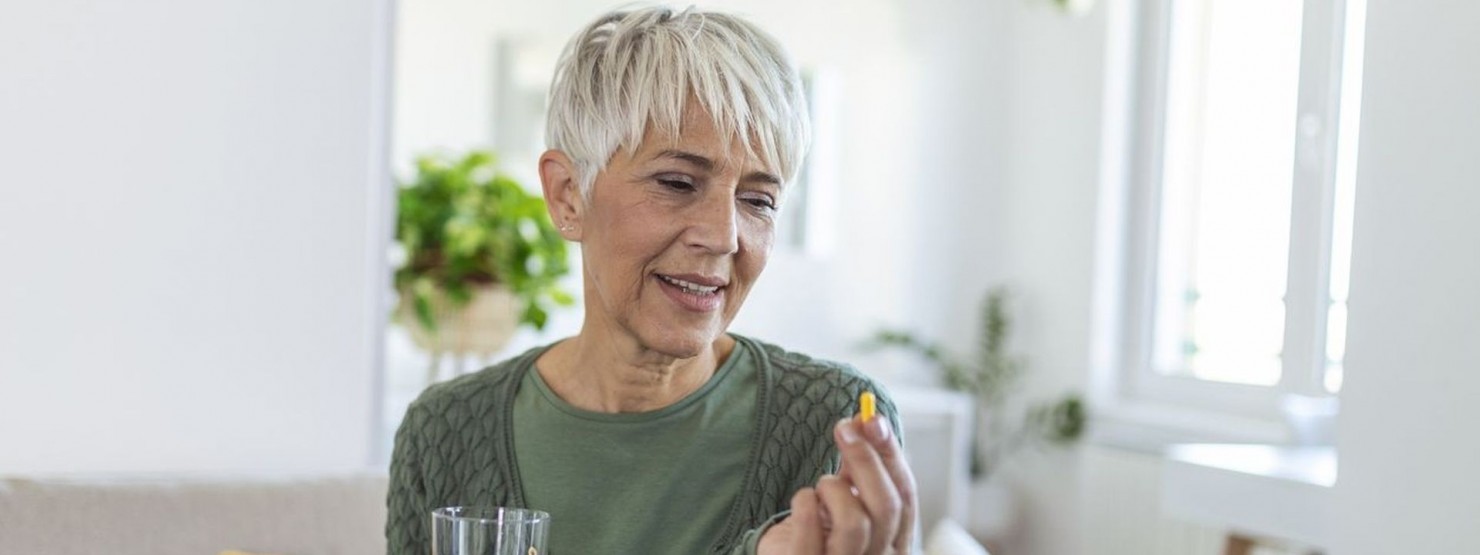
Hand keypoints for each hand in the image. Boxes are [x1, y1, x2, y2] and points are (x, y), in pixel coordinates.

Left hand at [757, 417, 917, 553]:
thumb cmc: (819, 532)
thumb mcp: (845, 498)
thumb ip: (858, 466)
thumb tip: (866, 419)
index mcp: (894, 542)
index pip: (906, 496)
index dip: (891, 455)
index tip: (873, 419)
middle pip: (887, 507)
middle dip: (866, 460)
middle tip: (843, 429)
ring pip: (855, 523)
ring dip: (833, 489)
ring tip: (820, 486)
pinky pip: (811, 537)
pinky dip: (805, 506)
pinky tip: (803, 500)